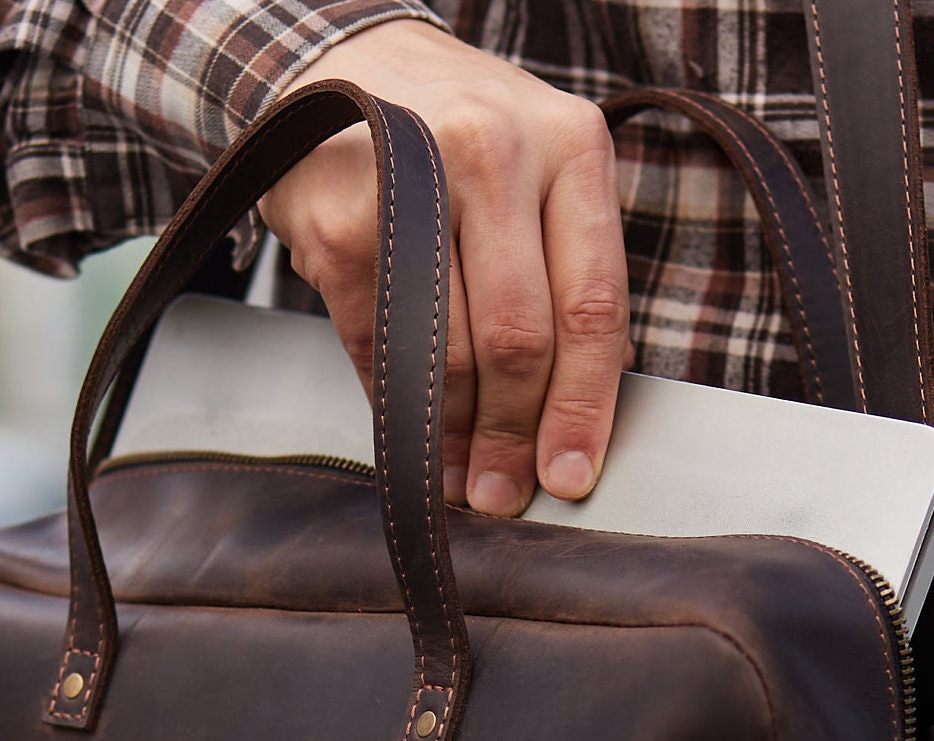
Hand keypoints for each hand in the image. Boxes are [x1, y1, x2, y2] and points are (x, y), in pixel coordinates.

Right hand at [260, 21, 630, 513]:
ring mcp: (412, 184)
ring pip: (447, 352)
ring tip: (459, 477)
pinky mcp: (342, 223)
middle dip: (513, 434)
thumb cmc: (454, 131)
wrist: (339, 58)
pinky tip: (410, 432)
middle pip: (520, 338)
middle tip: (504, 490)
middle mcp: (497, 154)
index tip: (571, 474)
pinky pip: (377, 344)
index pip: (594, 304)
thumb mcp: (536, 164)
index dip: (585, 406)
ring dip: (453, 434)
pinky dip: (395, 403)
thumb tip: (573, 412)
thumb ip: (566, 265)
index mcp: (570, 146)